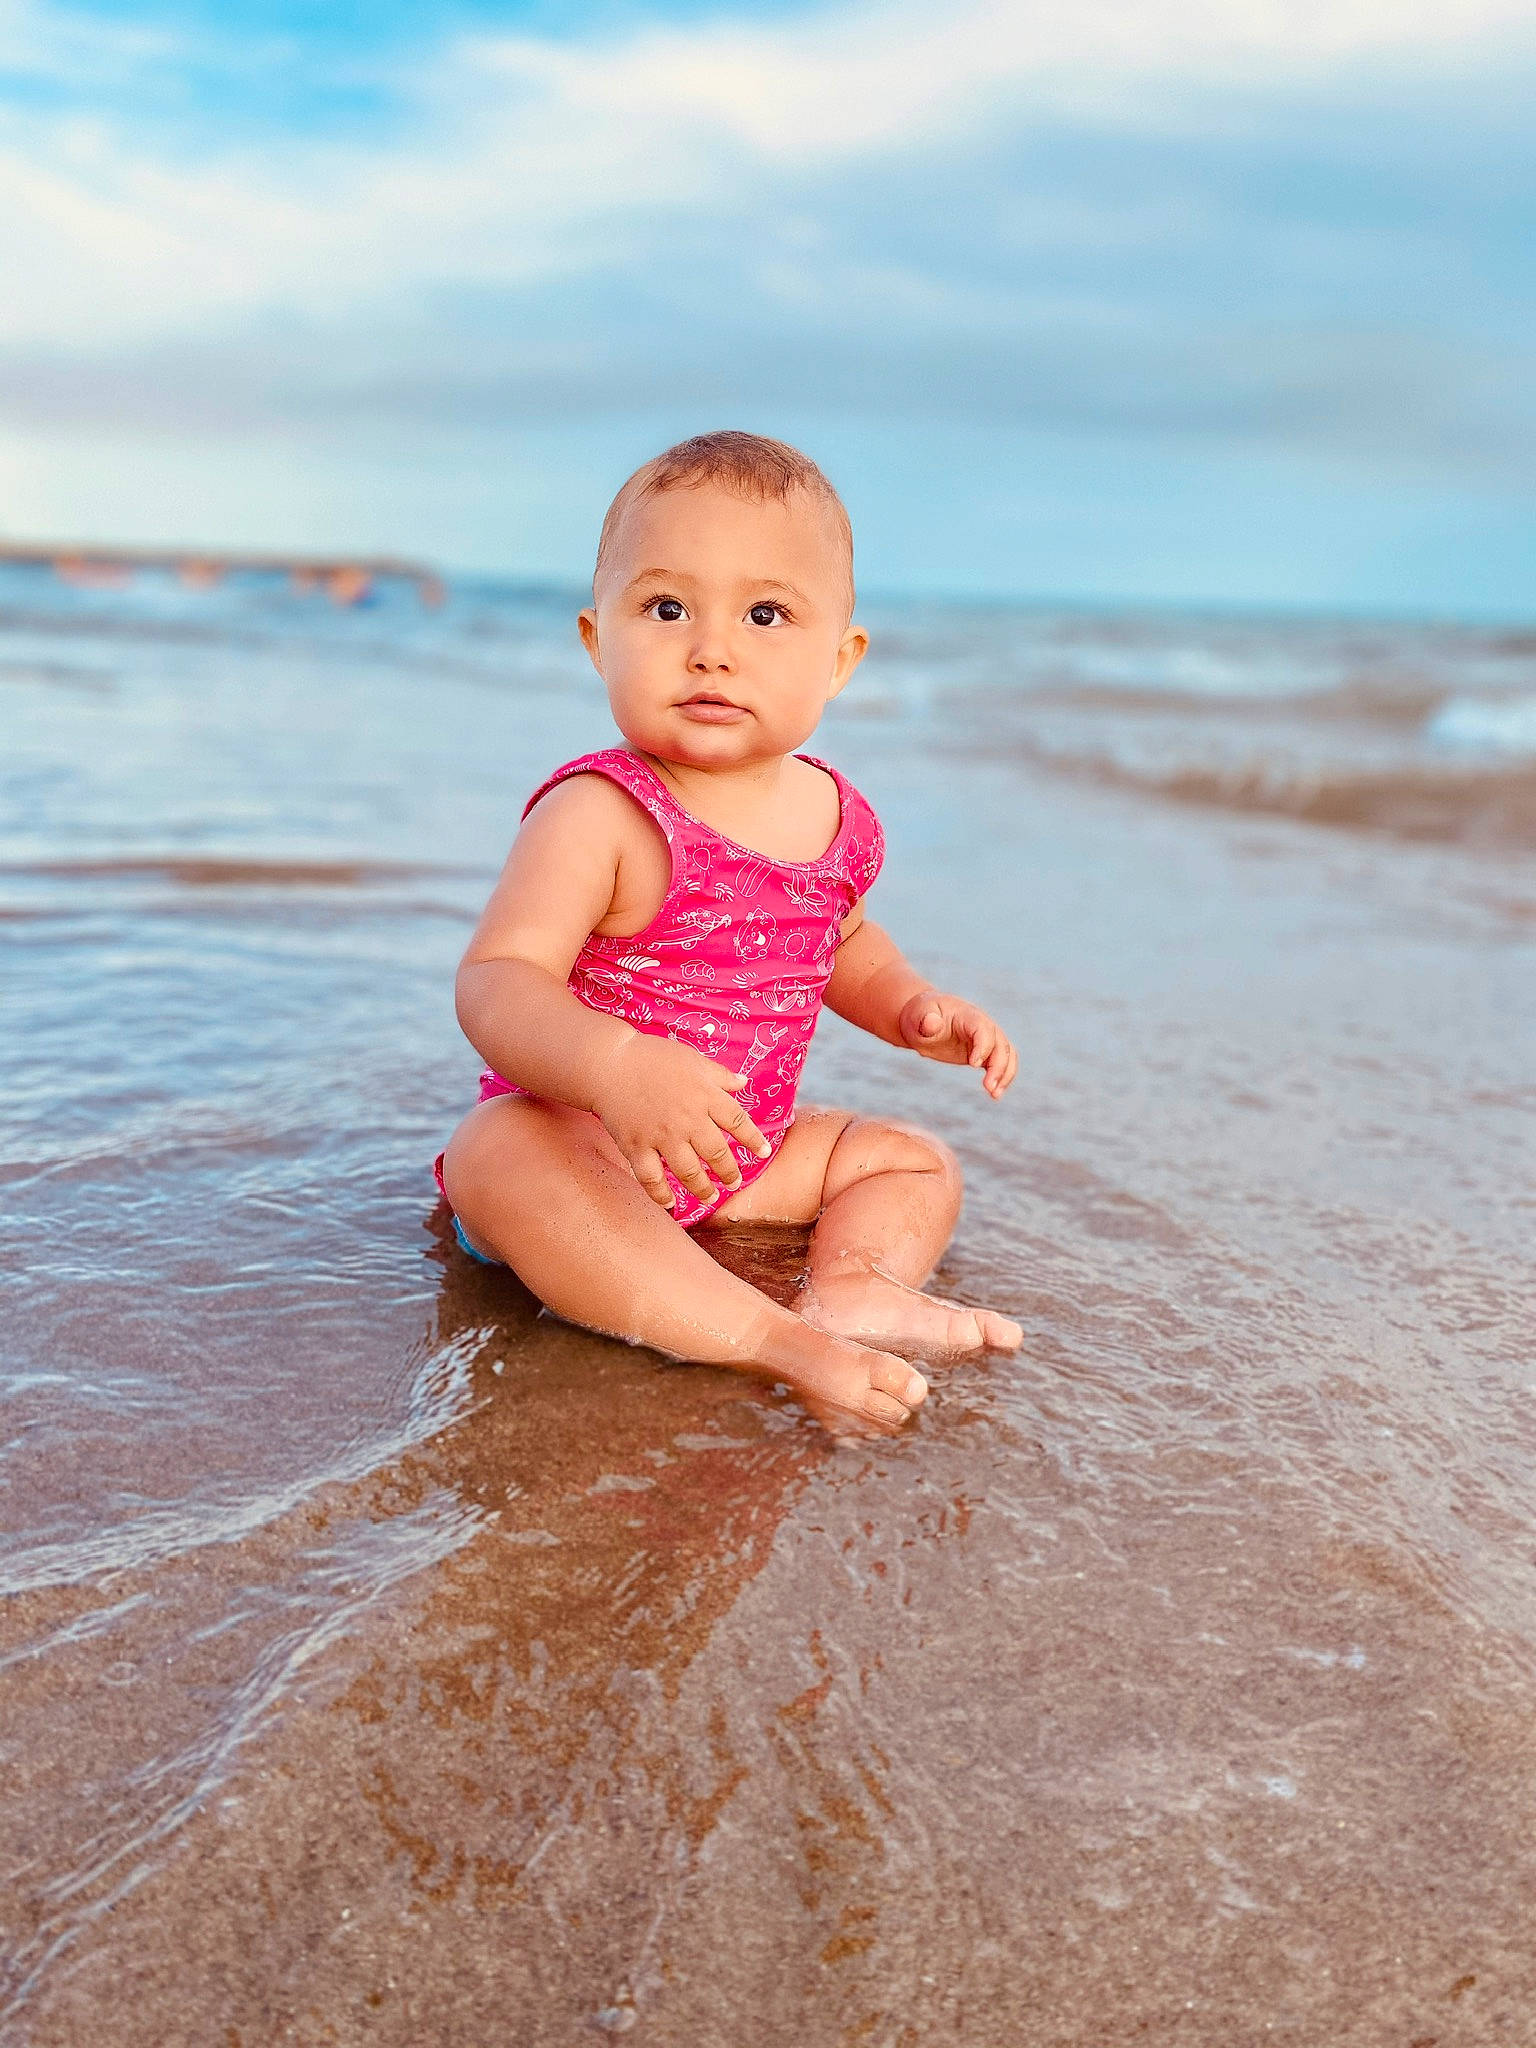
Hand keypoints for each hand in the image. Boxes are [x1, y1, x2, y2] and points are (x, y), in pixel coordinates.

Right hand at [590, 1032, 772, 1209]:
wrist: (608, 1062)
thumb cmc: (652, 1056)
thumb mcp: (693, 1059)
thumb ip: (719, 1074)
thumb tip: (744, 1082)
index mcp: (705, 1096)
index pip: (739, 1123)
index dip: (754, 1140)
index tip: (764, 1152)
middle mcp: (688, 1120)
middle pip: (717, 1154)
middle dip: (729, 1172)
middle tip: (734, 1182)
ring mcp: (662, 1136)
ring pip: (689, 1172)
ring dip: (703, 1189)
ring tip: (710, 1197)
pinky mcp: (636, 1146)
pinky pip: (651, 1178)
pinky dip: (661, 1195)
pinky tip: (670, 1203)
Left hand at [897, 991, 1016, 1098]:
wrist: (922, 1019)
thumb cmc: (919, 1017)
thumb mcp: (917, 1017)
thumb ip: (925, 1020)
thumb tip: (932, 1023)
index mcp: (967, 1015)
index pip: (983, 1029)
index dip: (983, 1046)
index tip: (973, 1065)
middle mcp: (982, 1025)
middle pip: (1000, 1043)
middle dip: (998, 1066)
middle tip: (988, 1087)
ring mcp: (986, 1038)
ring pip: (1007, 1054)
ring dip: (1005, 1074)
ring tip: (995, 1094)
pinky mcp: (984, 1052)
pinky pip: (1002, 1063)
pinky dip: (1002, 1078)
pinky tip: (995, 1094)